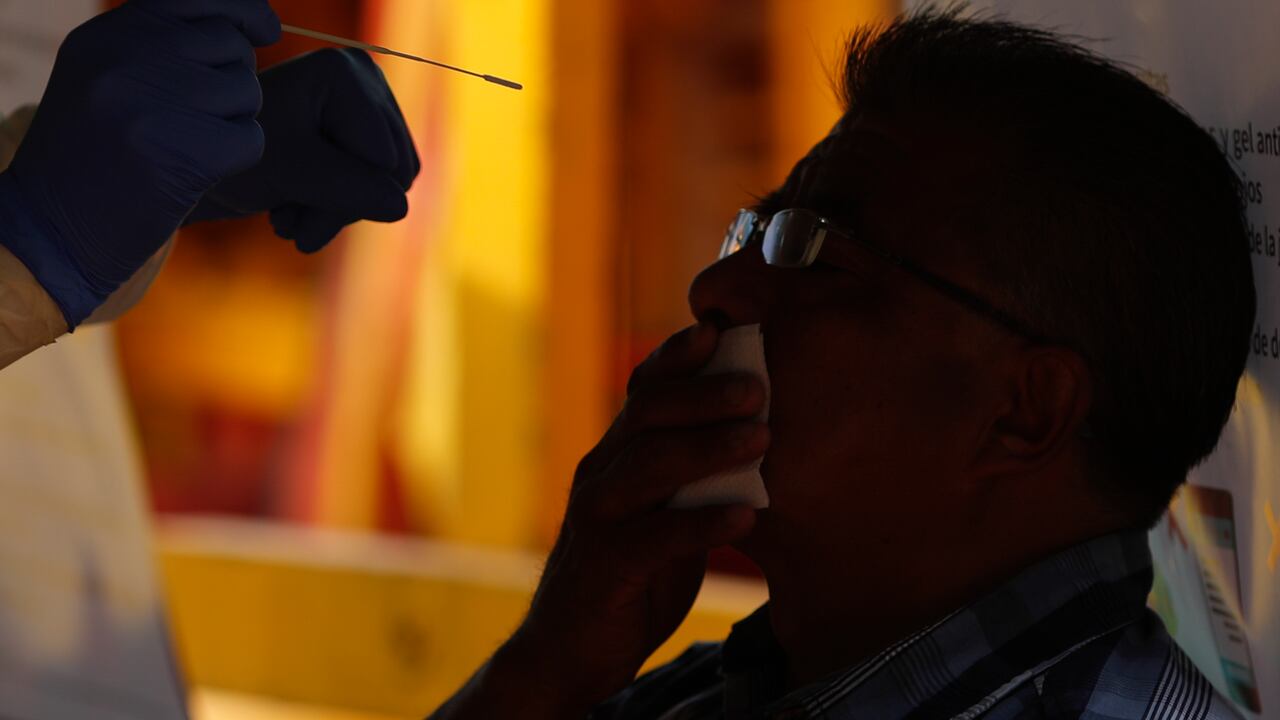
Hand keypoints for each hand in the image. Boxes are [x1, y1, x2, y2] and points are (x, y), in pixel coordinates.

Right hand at [0, 0, 279, 326]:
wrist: (52, 228)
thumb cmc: (92, 157)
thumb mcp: (106, 78)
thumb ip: (161, 45)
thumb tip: (245, 26)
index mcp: (109, 34)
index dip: (241, 11)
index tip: (266, 29)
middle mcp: (128, 58)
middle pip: (231, 48)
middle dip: (233, 82)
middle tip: (199, 120)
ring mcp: (154, 103)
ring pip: (246, 92)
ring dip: (235, 122)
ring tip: (190, 146)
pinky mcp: (184, 152)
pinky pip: (250, 139)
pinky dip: (238, 159)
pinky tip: (199, 172)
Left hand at [186, 48, 419, 252]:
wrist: (206, 160)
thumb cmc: (237, 159)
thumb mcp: (289, 174)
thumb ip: (346, 188)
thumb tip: (401, 208)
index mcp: (345, 74)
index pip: (385, 160)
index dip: (346, 201)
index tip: (287, 218)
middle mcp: (366, 81)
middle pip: (394, 171)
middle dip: (340, 208)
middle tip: (288, 225)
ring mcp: (368, 106)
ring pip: (390, 184)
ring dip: (337, 213)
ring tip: (290, 217)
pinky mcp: (366, 132)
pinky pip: (381, 185)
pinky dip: (341, 207)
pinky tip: (302, 207)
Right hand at [506, 322, 767, 715]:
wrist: (572, 651)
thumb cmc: (631, 577)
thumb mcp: (666, 514)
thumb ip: (697, 477)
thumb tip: (760, 435)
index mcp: (617, 455)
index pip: (645, 389)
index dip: (679, 356)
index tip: (723, 329)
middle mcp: (601, 474)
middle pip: (647, 413)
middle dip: (704, 394)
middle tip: (758, 386)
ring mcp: (597, 518)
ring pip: (648, 464)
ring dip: (709, 448)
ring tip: (762, 439)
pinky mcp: (602, 567)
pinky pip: (654, 537)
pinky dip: (701, 524)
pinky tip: (744, 518)